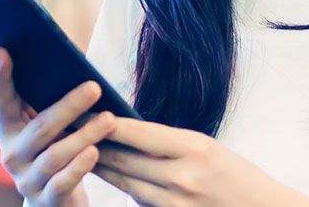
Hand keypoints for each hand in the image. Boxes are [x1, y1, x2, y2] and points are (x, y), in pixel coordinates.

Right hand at [0, 48, 119, 206]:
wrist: (56, 199)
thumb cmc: (57, 149)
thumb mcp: (49, 128)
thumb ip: (50, 104)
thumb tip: (76, 70)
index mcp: (8, 129)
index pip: (0, 100)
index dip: (0, 77)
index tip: (3, 51)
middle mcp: (11, 154)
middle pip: (39, 128)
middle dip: (68, 106)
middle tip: (94, 88)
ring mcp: (26, 179)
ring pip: (53, 155)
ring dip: (83, 136)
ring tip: (108, 120)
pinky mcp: (44, 200)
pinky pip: (61, 183)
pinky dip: (79, 167)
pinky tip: (94, 152)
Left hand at [92, 118, 308, 206]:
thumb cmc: (238, 177)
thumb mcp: (209, 149)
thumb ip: (172, 144)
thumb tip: (130, 134)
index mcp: (195, 149)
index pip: (138, 132)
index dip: (107, 123)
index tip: (85, 112)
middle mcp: (182, 177)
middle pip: (124, 161)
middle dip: (94, 146)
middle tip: (70, 132)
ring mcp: (176, 204)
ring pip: (126, 184)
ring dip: (103, 169)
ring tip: (81, 153)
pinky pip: (140, 204)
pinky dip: (127, 191)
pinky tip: (115, 178)